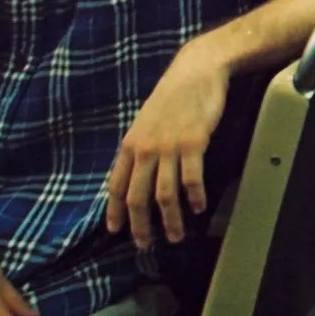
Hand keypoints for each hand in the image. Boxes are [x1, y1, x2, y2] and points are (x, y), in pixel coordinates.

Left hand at [106, 41, 228, 248]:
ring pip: (165, 194)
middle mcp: (144, 149)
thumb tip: (137, 172)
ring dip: (171, 220)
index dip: (114, 212)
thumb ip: (140, 146)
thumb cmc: (173, 95)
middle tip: (147, 245)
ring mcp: (168, 147)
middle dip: (140, 226)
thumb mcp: (146, 121)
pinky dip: (195, 197)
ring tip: (178, 236)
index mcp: (129, 144)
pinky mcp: (193, 143)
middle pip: (137, 197)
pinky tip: (200, 207)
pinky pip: (191, 179)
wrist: (196, 71)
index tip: (116, 232)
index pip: (115, 186)